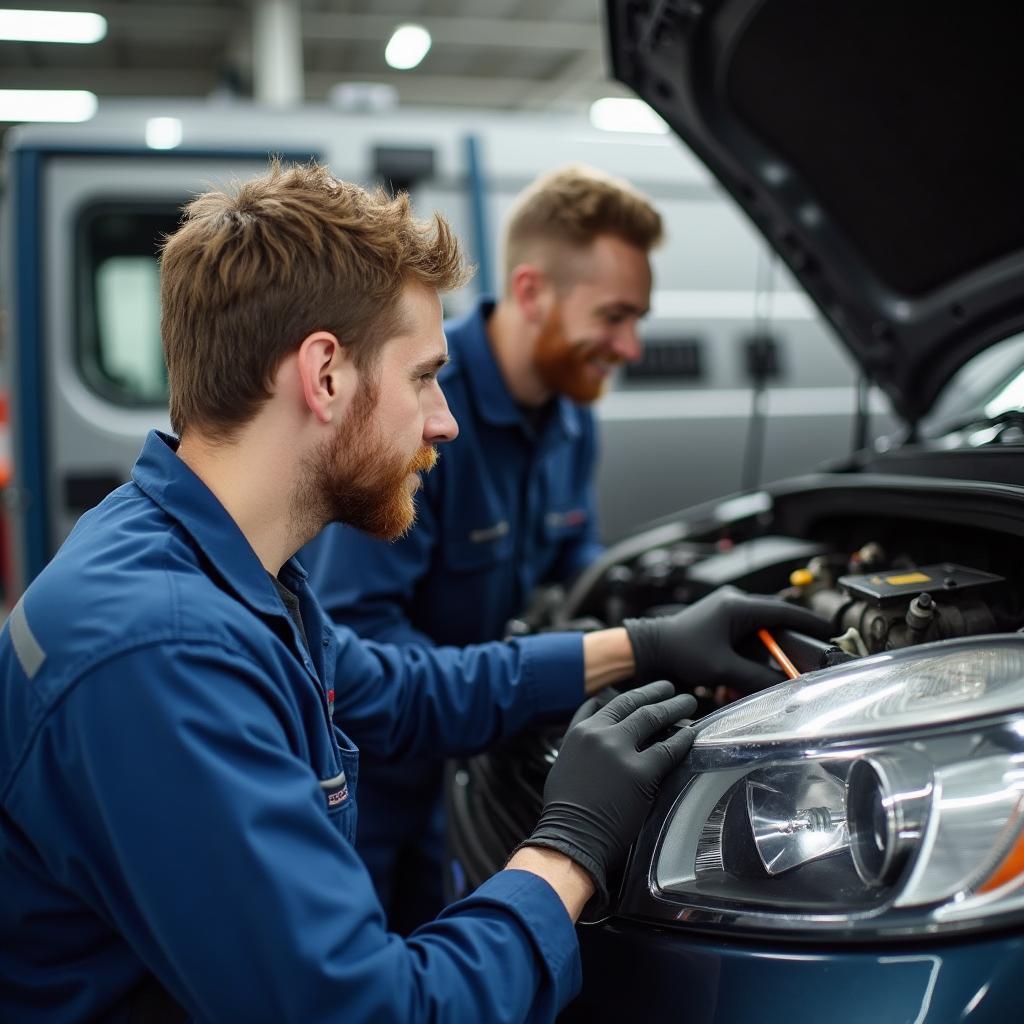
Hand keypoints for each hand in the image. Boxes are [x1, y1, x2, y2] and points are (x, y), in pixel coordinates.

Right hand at [520, 681, 695, 908]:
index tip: (648, 692)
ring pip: (652, 718)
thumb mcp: (565, 759)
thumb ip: (581, 735)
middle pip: (635, 705)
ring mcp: (620, 752)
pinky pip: (667, 750)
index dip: (634, 695)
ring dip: (674, 708)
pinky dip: (682, 740)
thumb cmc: (566, 806)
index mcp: (582, 731)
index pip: (613, 704)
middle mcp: (600, 735)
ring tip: (688, 702)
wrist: (571, 836)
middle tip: (670, 688)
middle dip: (656, 693)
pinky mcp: (640, 773)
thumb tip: (594, 710)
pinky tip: (691, 736)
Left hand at [624, 585, 831, 693]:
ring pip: (759, 633)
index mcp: (737, 606)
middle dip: (788, 643)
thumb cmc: (679, 651)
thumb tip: (783, 685)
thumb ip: (755, 676)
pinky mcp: (719, 624)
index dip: (808, 623)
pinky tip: (742, 676)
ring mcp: (725, 612)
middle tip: (806, 658)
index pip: (784, 611)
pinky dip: (749, 656)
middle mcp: (734, 604)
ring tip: (769, 672)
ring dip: (764, 654)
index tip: (828, 631)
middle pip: (774, 622)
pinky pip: (744, 638)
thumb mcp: (721, 667)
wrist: (649, 649)